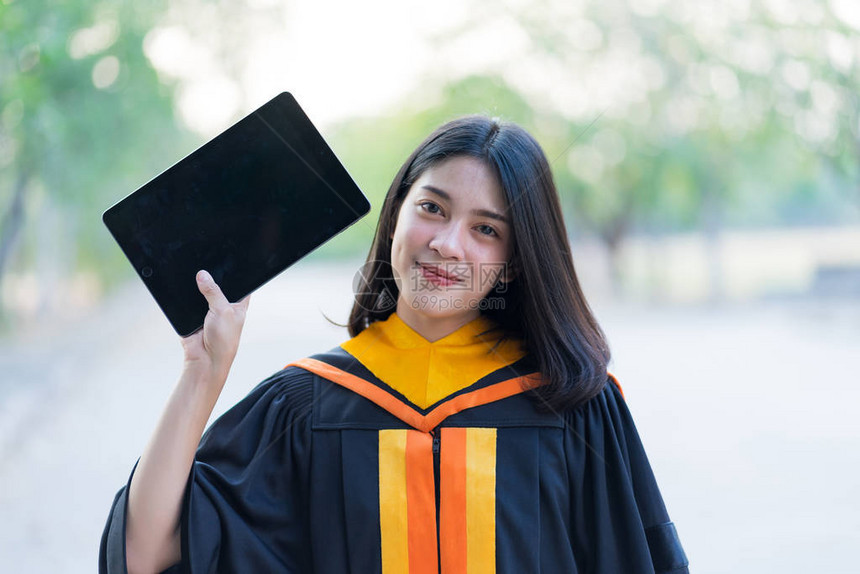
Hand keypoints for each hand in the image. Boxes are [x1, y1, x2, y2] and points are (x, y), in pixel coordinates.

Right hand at [180, 270, 249, 384]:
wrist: (204, 360)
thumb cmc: (224, 340)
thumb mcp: (223, 310)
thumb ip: (213, 291)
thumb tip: (203, 275)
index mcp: (238, 304)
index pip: (239, 283)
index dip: (235, 272)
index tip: (227, 259)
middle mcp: (223, 305)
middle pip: (216, 285)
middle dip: (210, 279)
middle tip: (204, 267)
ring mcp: (207, 310)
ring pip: (200, 293)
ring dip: (196, 289)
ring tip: (191, 276)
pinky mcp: (192, 316)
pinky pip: (187, 302)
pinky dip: (184, 298)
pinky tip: (182, 289)